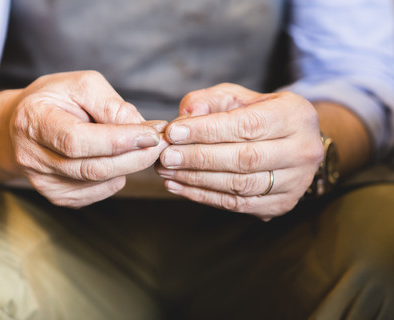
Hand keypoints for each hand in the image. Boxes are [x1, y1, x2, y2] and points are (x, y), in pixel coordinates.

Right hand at [9, 71, 166, 207]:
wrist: (26, 123)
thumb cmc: (57, 99)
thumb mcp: (82, 85)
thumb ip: (111, 105)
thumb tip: (142, 129)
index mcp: (34, 121)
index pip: (77, 140)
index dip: (118, 141)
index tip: (151, 135)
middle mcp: (32, 157)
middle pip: (91, 167)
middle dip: (134, 157)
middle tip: (161, 144)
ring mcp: (43, 182)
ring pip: (98, 182)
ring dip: (129, 166)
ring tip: (143, 147)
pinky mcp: (57, 195)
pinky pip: (97, 192)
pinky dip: (117, 177)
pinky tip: (120, 160)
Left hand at [156, 83, 323, 219]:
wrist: (292, 142)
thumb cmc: (259, 114)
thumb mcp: (237, 97)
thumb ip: (209, 100)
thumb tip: (184, 115)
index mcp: (296, 116)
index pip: (247, 125)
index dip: (207, 130)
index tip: (174, 132)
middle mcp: (303, 150)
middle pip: (244, 159)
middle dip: (199, 158)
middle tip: (166, 156)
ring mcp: (296, 182)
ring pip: (240, 185)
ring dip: (197, 180)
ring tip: (167, 171)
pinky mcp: (282, 204)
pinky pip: (238, 205)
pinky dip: (204, 196)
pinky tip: (179, 186)